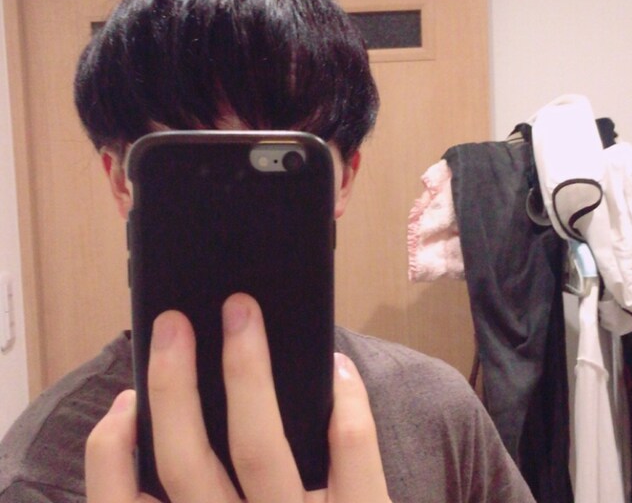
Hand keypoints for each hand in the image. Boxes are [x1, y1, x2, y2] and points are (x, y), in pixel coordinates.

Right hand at [85, 293, 390, 502]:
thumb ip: (200, 497)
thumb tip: (163, 431)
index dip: (111, 457)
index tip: (122, 401)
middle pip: (187, 462)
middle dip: (174, 383)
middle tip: (173, 322)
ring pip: (258, 447)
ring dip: (247, 371)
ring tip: (240, 314)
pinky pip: (353, 457)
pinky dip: (346, 406)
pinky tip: (336, 366)